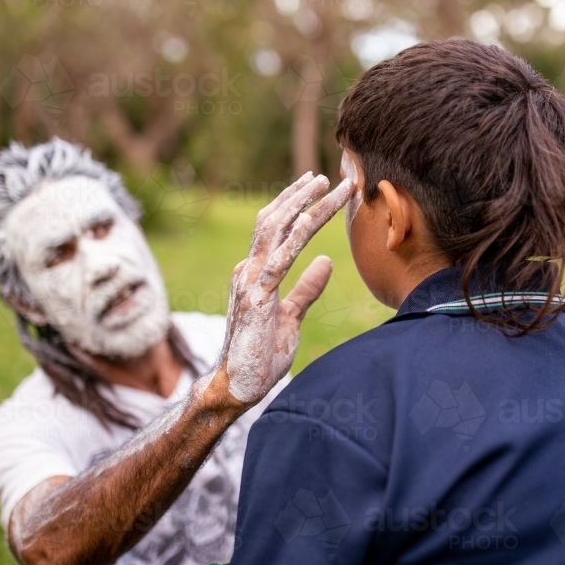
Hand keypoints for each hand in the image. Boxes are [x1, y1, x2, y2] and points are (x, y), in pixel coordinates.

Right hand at [218, 173, 354, 404]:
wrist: (237, 388)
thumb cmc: (261, 356)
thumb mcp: (291, 317)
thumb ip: (307, 289)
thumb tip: (327, 262)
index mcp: (256, 274)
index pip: (277, 229)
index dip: (296, 204)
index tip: (318, 186)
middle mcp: (248, 270)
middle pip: (275, 220)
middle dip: (300, 195)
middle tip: (327, 175)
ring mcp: (249, 281)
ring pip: (277, 230)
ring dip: (303, 204)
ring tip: (327, 184)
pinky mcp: (256, 297)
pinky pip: (279, 259)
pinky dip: (297, 235)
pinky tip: (313, 218)